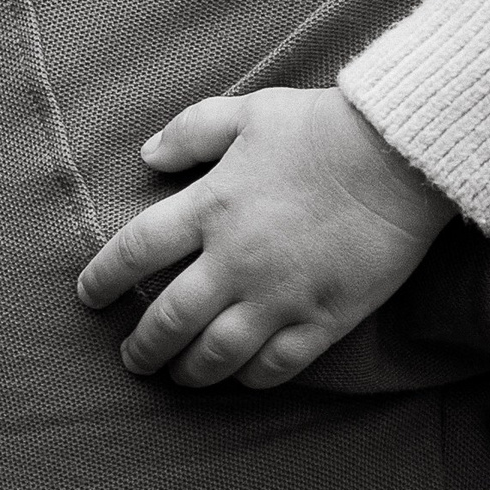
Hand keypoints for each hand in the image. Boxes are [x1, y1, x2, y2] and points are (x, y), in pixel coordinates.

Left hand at [75, 87, 456, 388]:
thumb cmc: (323, 127)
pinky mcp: (322, 318)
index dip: (104, 278)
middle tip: (132, 357)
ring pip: (214, 355)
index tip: (89, 296)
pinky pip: (275, 366)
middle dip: (141, 346)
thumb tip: (148, 156)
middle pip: (168, 319)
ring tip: (177, 377)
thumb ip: (192, 131)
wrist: (400, 155)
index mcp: (211, 206)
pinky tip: (240, 376)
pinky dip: (249, 378)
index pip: (135, 251)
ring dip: (187, 372)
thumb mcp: (250, 112)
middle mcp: (235, 259)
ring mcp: (279, 295)